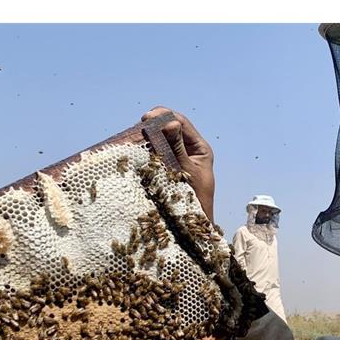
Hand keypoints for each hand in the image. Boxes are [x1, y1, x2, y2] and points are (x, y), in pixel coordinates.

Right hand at [142, 107, 215, 221]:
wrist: (194, 223)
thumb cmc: (196, 198)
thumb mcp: (186, 170)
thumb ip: (177, 147)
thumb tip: (171, 123)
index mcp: (200, 148)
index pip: (182, 123)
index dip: (165, 116)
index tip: (148, 117)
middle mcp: (191, 150)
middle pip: (172, 128)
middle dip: (157, 122)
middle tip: (142, 122)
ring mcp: (180, 158)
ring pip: (165, 139)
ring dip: (152, 134)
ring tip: (138, 132)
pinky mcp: (170, 167)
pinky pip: (160, 152)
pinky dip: (150, 146)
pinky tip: (140, 145)